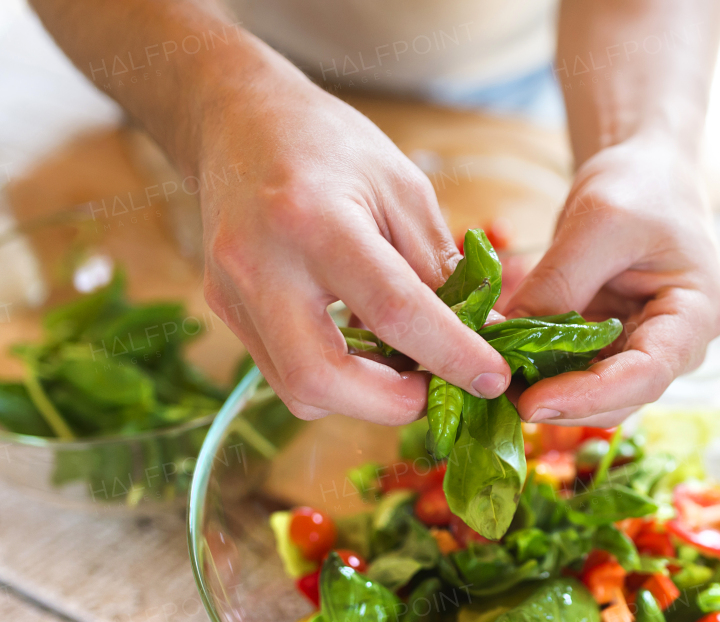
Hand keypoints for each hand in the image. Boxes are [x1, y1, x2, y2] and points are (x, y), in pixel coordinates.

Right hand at [198, 78, 510, 422]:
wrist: (238, 120)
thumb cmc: (330, 146)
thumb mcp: (402, 190)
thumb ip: (439, 268)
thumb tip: (484, 336)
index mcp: (314, 219)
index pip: (393, 310)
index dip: (451, 356)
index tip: (494, 379)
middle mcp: (261, 264)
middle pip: (321, 377)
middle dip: (393, 404)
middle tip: (440, 391)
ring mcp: (233, 293)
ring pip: (299, 389)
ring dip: (364, 398)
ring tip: (405, 367)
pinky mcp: (226, 312)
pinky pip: (284, 373)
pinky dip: (336, 378)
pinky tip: (365, 351)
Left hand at [503, 138, 719, 426]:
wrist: (648, 172)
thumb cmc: (640, 185)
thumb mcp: (598, 221)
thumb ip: (558, 282)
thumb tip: (504, 340)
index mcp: (696, 313)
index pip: (646, 374)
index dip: (588, 395)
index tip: (532, 401)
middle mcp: (679, 344)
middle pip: (622, 396)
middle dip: (562, 403)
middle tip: (500, 396)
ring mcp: (648, 349)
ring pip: (599, 395)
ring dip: (551, 395)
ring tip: (498, 383)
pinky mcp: (616, 346)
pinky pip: (582, 373)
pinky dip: (547, 375)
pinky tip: (509, 368)